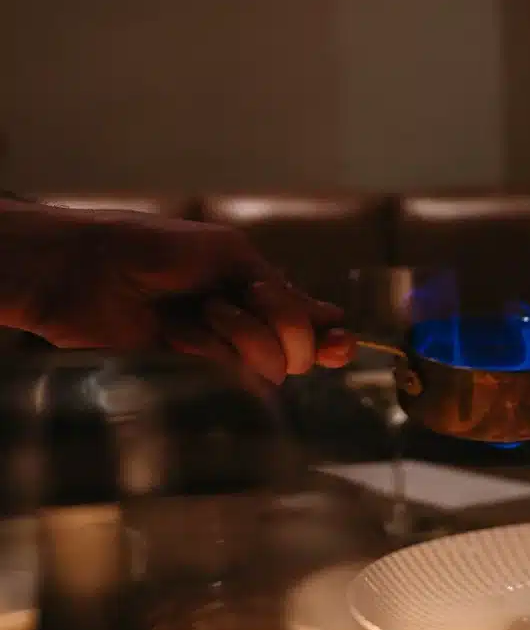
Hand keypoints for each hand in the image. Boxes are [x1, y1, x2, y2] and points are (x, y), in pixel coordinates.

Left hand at [24, 208, 355, 382]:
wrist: (90, 271)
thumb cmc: (156, 248)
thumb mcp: (229, 253)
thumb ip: (277, 288)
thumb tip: (327, 320)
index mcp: (258, 296)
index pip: (311, 327)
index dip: (329, 339)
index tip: (338, 345)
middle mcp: (245, 330)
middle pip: (296, 354)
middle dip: (275, 326)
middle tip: (229, 302)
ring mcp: (217, 358)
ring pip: (265, 370)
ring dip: (234, 335)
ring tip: (193, 314)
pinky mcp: (188, 380)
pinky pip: (224, 380)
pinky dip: (204, 351)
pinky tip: (173, 335)